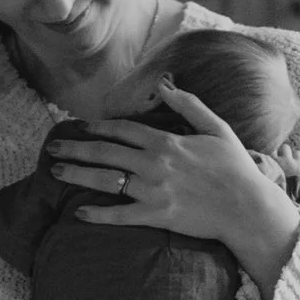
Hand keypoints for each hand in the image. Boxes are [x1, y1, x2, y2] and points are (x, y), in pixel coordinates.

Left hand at [53, 83, 299, 290]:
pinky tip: (79, 214)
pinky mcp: (156, 215)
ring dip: (78, 176)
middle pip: (105, 152)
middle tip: (52, 149)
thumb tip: (165, 84)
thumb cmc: (235, 167)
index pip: (122, 129)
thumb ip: (189, 104)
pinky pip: (120, 215)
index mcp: (167, 141)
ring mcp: (153, 190)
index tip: (79, 126)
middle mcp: (154, 163)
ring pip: (106, 180)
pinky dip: (98, 215)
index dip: (97, 127)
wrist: (247, 207)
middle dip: (75, 149)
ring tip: (55, 173)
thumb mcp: (216, 128)